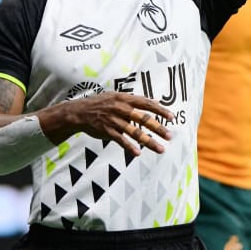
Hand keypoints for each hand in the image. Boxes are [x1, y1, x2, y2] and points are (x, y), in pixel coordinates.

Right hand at [57, 92, 173, 155]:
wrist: (79, 112)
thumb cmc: (100, 104)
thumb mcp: (116, 97)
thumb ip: (133, 101)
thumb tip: (153, 102)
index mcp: (124, 98)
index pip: (146, 102)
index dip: (159, 109)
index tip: (172, 117)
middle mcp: (120, 108)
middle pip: (143, 118)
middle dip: (158, 127)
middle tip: (170, 135)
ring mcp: (114, 120)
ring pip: (134, 132)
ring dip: (149, 141)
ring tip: (161, 149)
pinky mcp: (107, 131)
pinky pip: (120, 140)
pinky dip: (129, 147)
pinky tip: (138, 153)